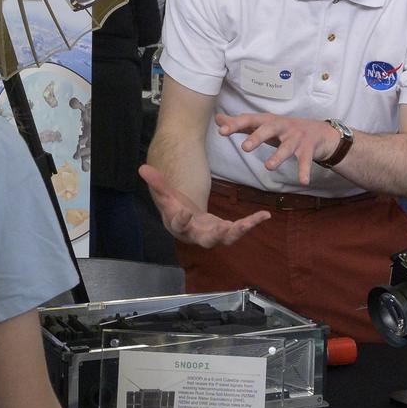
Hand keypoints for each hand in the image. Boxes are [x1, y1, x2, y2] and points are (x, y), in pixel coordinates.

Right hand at [138, 164, 268, 247]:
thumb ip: (157, 182)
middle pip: (206, 240)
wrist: (185, 217)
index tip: (185, 211)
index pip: (179, 225)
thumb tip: (141, 168)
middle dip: (216, 235)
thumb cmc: (174, 205)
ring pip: (227, 238)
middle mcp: (196, 235)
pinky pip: (239, 229)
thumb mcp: (166, 192)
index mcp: (179, 225)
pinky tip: (265, 215)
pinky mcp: (225, 231)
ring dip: (239, 230)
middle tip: (224, 229)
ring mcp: (212, 235)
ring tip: (252, 220)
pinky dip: (251, 223)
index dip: (182, 220)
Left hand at [214, 112, 338, 186]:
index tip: (221, 131)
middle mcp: (282, 126)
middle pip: (268, 129)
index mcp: (268, 121)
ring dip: (278, 156)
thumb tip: (218, 119)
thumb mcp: (263, 125)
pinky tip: (303, 181)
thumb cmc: (285, 130)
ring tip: (268, 167)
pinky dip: (304, 170)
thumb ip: (241, 124)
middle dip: (257, 137)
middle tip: (244, 147)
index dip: (235, 125)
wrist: (320, 132)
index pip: (249, 120)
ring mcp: (296, 137)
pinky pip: (306, 160)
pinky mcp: (308, 148)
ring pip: (287, 147)